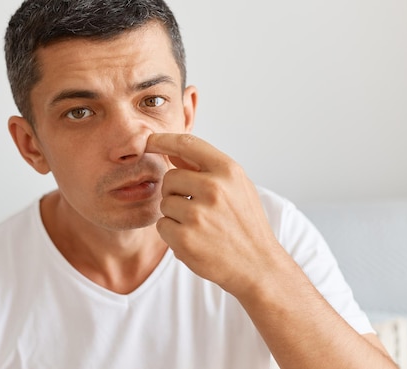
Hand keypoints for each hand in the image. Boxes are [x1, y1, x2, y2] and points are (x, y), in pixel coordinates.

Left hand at [145, 133, 286, 297]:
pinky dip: (172, 234)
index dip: (163, 139)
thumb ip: (204, 168)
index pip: (187, 143)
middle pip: (170, 178)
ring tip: (200, 227)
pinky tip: (194, 240)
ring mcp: (198, 214)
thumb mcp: (236, 187)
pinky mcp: (185, 238)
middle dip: (175, 192)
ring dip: (175, 215)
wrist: (258, 266)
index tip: (148, 140)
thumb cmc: (245, 224)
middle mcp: (214, 188)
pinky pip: (162, 226)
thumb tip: (171, 149)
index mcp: (228, 170)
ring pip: (164, 203)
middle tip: (196, 208)